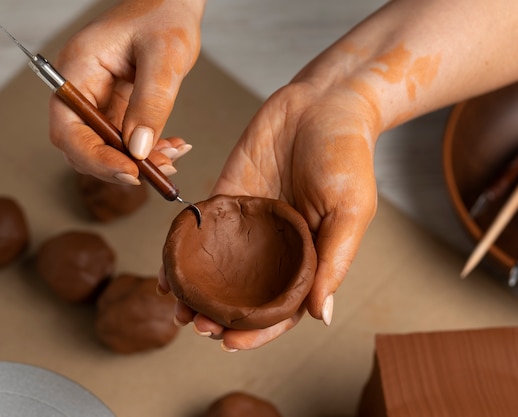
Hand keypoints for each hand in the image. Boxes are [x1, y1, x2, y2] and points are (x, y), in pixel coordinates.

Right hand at [48, 0, 204, 184]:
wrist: (174, 3)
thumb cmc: (165, 15)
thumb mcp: (164, 56)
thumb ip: (151, 101)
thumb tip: (139, 149)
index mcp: (78, 69)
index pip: (69, 127)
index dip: (94, 156)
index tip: (130, 172)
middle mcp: (82, 88)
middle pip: (82, 144)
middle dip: (117, 165)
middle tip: (155, 174)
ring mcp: (99, 99)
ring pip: (105, 147)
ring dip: (137, 162)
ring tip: (171, 160)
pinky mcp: (118, 106)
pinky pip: (125, 140)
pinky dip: (148, 151)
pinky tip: (171, 148)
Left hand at [159, 77, 379, 350]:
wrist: (322, 100)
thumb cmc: (347, 154)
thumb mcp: (350, 210)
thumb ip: (334, 261)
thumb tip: (321, 316)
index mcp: (308, 257)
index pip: (281, 307)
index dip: (257, 330)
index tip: (229, 343)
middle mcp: (275, 246)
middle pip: (244, 293)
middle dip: (220, 315)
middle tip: (196, 326)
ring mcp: (249, 223)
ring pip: (218, 268)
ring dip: (197, 290)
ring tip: (176, 306)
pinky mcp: (227, 195)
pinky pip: (202, 229)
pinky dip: (183, 250)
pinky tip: (167, 265)